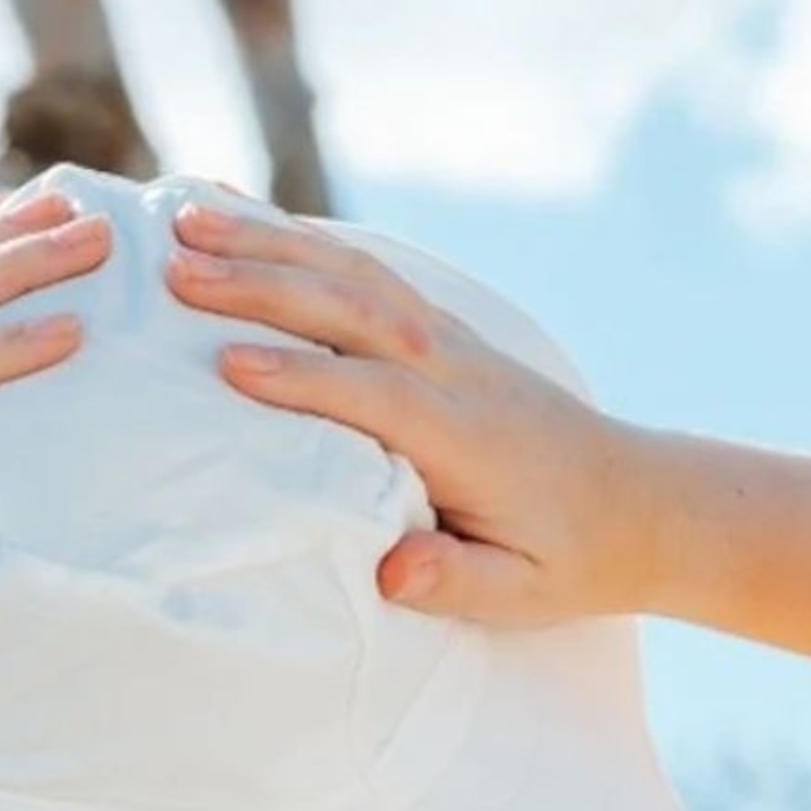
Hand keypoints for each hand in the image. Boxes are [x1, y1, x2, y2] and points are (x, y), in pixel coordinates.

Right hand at [163, 201, 664, 625]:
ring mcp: (447, 338)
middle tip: (174, 268)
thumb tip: (391, 572)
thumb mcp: (520, 595)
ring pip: (351, 274)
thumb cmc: (564, 557)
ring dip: (266, 242)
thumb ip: (453, 582)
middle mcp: (454, 370)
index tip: (227, 365)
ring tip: (184, 218)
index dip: (304, 378)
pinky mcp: (439, 327)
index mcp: (466, 437)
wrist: (636, 501)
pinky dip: (299, 238)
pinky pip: (363, 270)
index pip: (376, 396)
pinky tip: (241, 216)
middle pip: (351, 310)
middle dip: (261, 284)